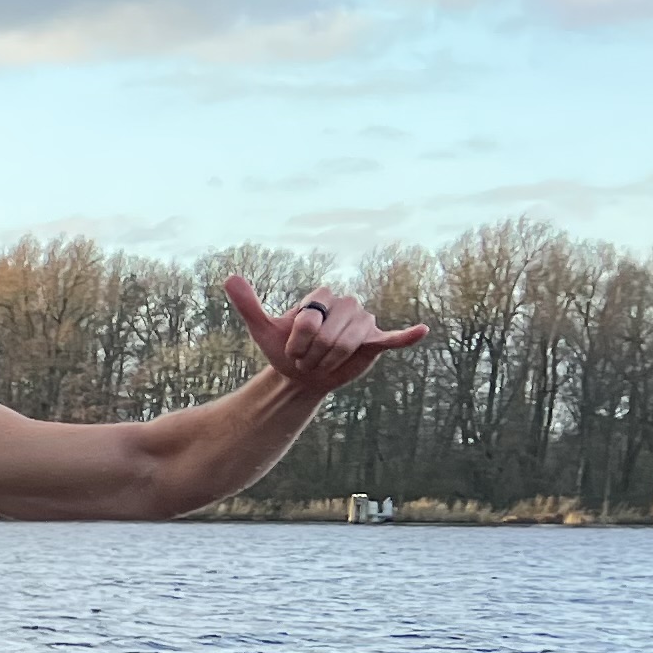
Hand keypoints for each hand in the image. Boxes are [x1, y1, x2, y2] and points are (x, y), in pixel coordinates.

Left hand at [227, 278, 426, 395]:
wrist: (300, 375)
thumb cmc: (284, 349)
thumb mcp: (261, 328)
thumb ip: (248, 303)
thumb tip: (229, 276)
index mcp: (321, 296)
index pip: (309, 320)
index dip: (296, 341)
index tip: (291, 349)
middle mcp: (346, 304)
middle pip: (329, 334)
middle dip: (312, 354)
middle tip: (308, 359)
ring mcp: (363, 322)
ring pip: (347, 345)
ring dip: (329, 362)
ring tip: (323, 362)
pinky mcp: (375, 341)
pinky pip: (393, 338)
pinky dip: (407, 336)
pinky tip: (422, 331)